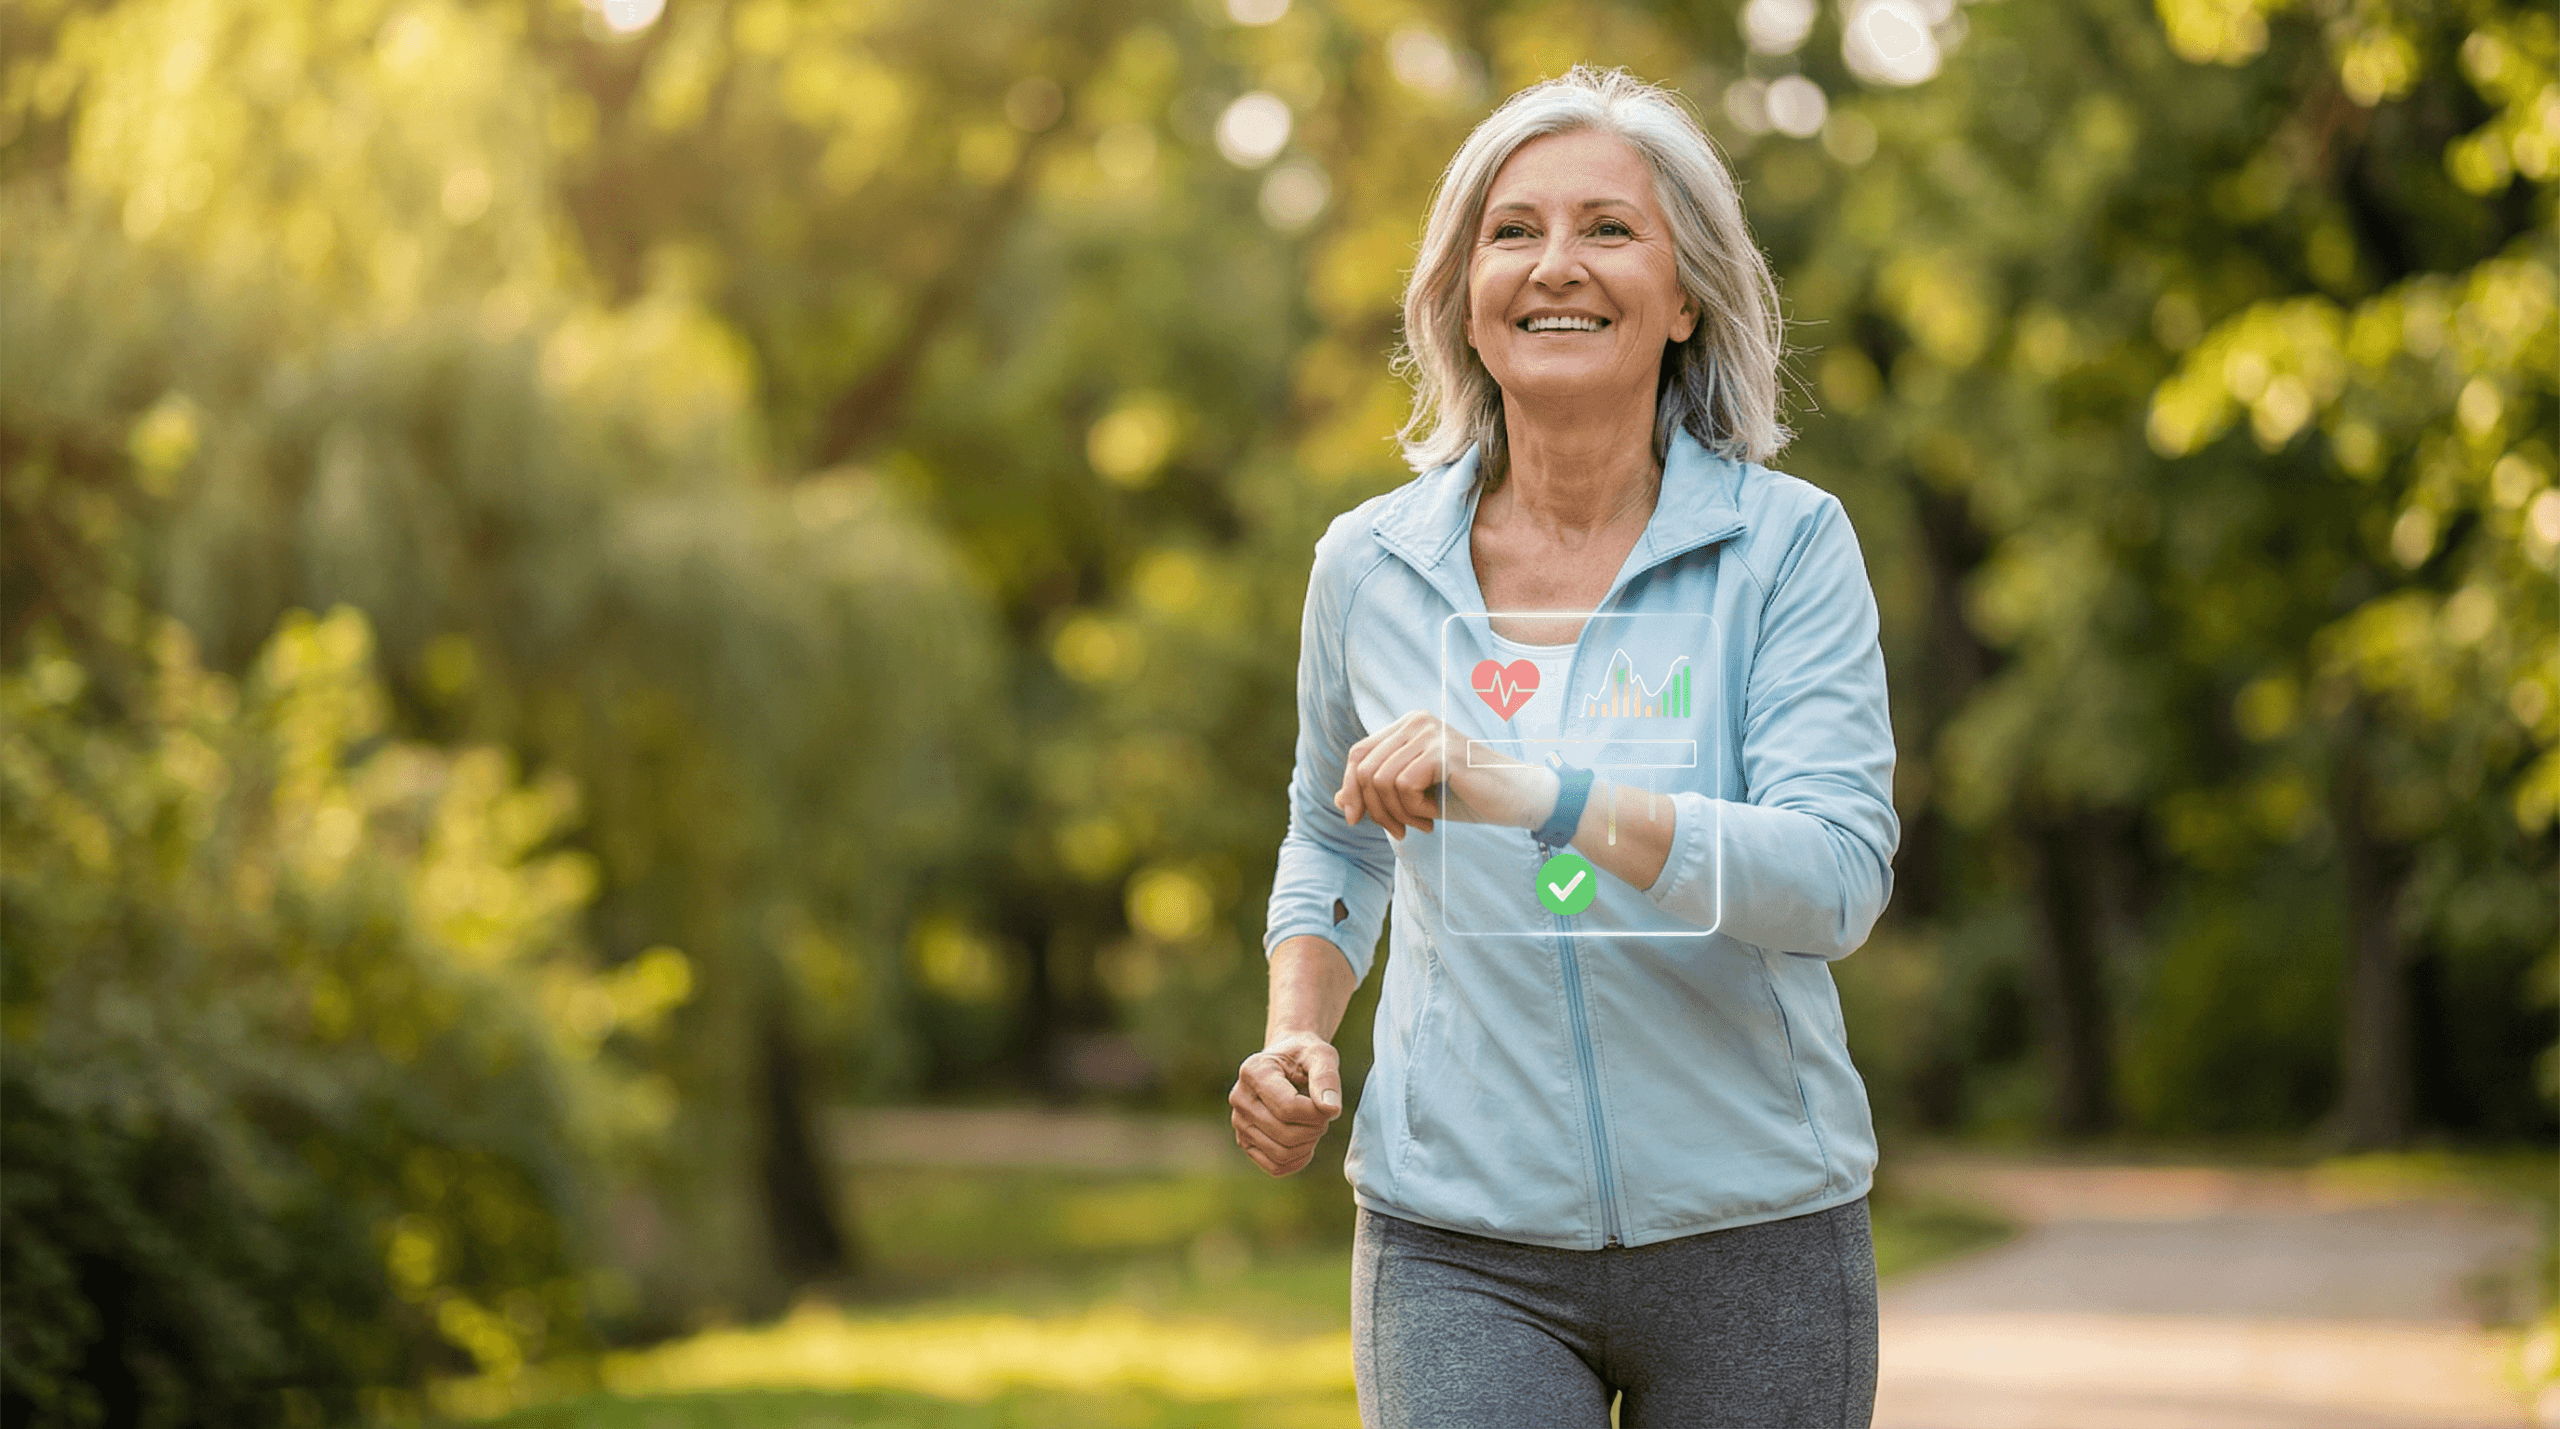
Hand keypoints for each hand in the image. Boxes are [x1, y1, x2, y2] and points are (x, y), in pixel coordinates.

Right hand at [1228, 1032, 1341, 1176]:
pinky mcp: (1245, 1141)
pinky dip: (1297, 1161)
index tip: (1329, 1104)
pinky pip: (1274, 1167)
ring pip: (1280, 1154)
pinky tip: (1307, 1143)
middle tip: (1324, 1116)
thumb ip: (1327, 1078)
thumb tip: (1330, 1110)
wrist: (1287, 1062)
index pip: (1288, 1108)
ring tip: (1315, 1126)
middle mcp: (1239, 1098)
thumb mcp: (1321, 1056)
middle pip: (1284, 1133)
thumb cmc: (1305, 1057)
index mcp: (1254, 1071)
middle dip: (1315, 1129)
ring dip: (1308, 1145)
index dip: (1317, 1113)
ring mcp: (1239, 1122)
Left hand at [1336, 710, 1552, 838]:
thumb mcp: (1415, 796)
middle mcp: (1416, 722)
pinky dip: (1413, 810)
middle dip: (1374, 809)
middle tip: (1400, 831)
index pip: (1358, 753)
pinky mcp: (1442, 752)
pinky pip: (1403, 786)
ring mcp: (1430, 734)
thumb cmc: (1468, 796)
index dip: (1350, 788)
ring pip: (1381, 781)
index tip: (1355, 819)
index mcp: (1408, 725)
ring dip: (1397, 814)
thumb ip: (1379, 793)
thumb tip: (1338, 801)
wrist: (1517, 799)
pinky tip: (1433, 816)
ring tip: (1421, 823)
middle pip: (1365, 769)